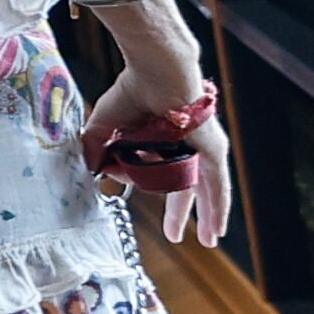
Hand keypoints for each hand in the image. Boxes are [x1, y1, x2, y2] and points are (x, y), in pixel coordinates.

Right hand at [85, 61, 233, 248]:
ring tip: (207, 240)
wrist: (156, 73)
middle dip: (180, 212)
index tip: (117, 177)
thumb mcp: (103, 129)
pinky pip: (218, 186)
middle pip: (186, 187)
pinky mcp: (214, 151)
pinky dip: (218, 207)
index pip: (154, 173)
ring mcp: (202, 150)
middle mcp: (185, 147)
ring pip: (207, 191)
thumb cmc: (132, 93)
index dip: (136, 181)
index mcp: (161, 141)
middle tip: (176, 236)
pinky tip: (218, 228)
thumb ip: (97, 151)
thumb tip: (95, 172)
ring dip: (207, 216)